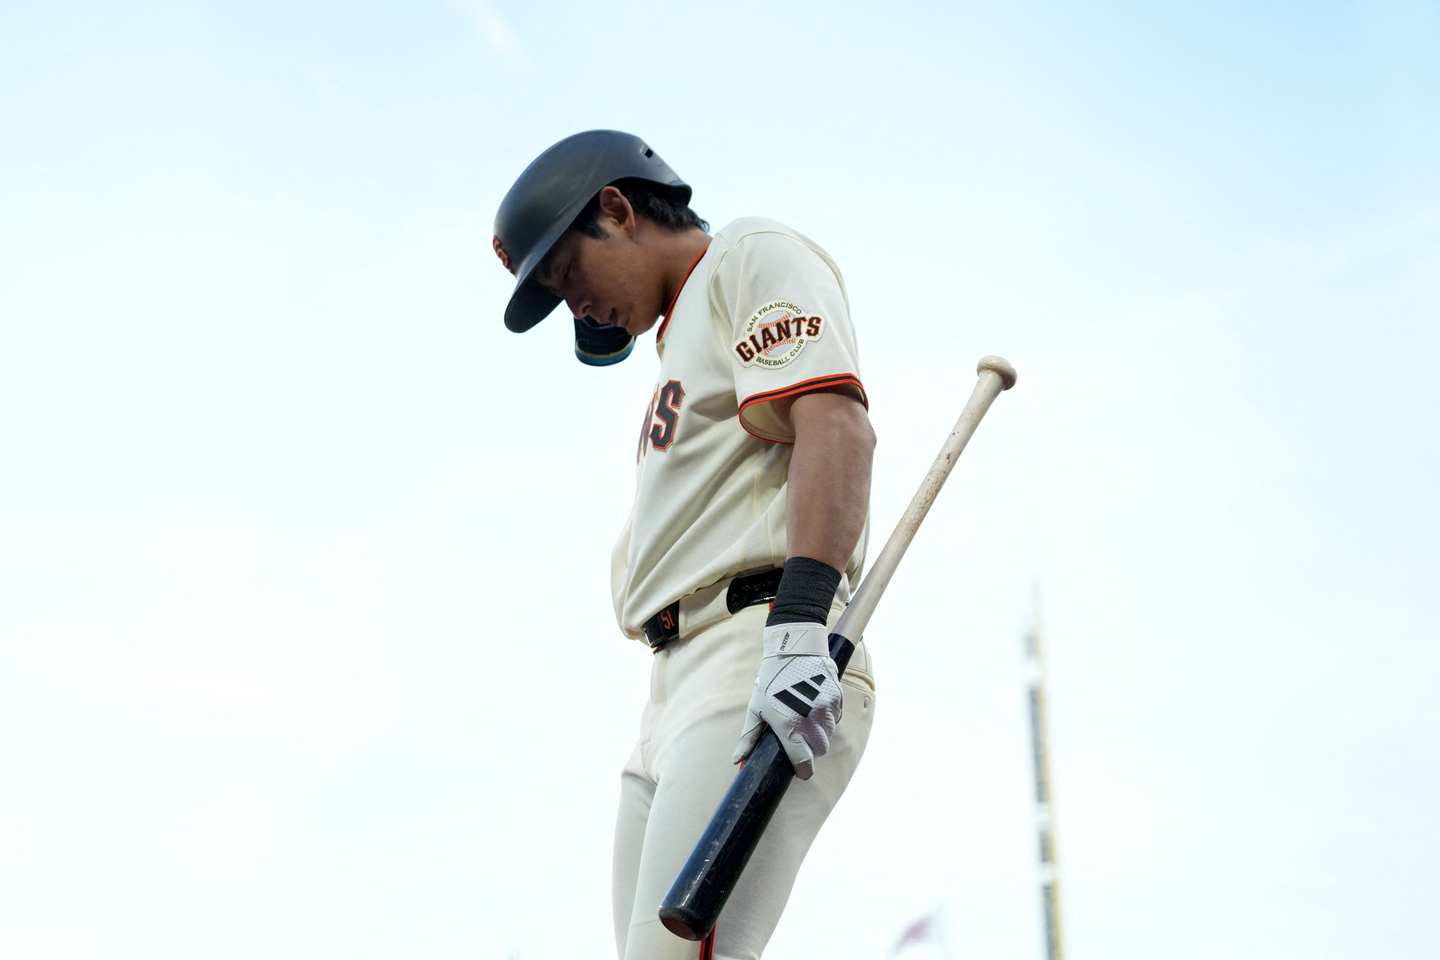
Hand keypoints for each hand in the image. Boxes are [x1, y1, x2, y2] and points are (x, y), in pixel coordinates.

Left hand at [732, 622, 842, 779]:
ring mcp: (825, 708)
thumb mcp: (756, 708)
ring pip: (829, 733)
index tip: (802, 773)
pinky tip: (816, 707)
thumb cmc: (771, 680)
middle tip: (801, 741)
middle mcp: (810, 719)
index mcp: (788, 725)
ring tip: (806, 721)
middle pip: (820, 749)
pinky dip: (828, 718)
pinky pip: (836, 717)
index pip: (803, 760)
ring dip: (820, 734)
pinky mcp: (836, 697)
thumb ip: (749, 737)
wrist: (794, 648)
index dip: (804, 770)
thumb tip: (737, 760)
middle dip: (812, 750)